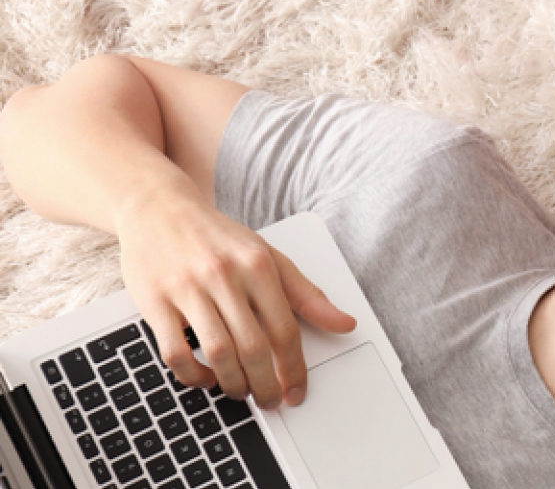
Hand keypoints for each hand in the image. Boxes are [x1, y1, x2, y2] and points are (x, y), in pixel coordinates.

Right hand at [117, 193, 354, 408]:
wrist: (160, 209)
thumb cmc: (219, 239)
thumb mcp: (270, 258)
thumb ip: (307, 295)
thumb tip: (345, 324)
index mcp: (258, 265)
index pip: (285, 329)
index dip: (294, 369)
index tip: (296, 391)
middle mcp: (224, 276)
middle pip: (253, 347)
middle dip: (266, 384)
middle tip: (270, 400)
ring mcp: (187, 289)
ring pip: (217, 352)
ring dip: (233, 383)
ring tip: (241, 391)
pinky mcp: (154, 302)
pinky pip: (175, 352)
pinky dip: (193, 375)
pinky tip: (205, 377)